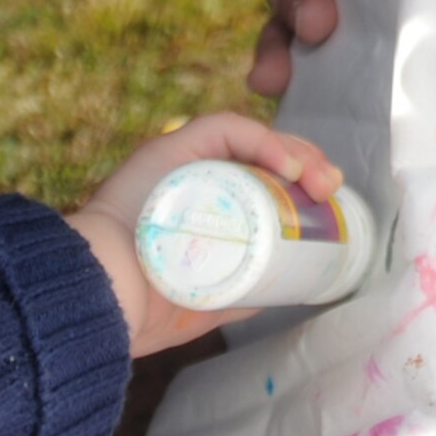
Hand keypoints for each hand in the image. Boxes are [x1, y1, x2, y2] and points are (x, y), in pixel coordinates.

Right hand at [66, 113, 344, 358]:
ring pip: (247, 135)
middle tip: (332, 190)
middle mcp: (190, 172)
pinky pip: (225, 128)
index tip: (329, 204)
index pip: (256, 175)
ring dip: (293, 150)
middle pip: (258, 153)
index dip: (297, 180)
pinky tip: (290, 165)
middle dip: (305, 163)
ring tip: (320, 180)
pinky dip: (263, 140)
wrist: (103, 298)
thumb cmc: (145, 307)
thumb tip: (288, 290)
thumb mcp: (209, 300)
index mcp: (198, 202)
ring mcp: (180, 156)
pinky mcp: (171, 146)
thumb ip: (241, 290)